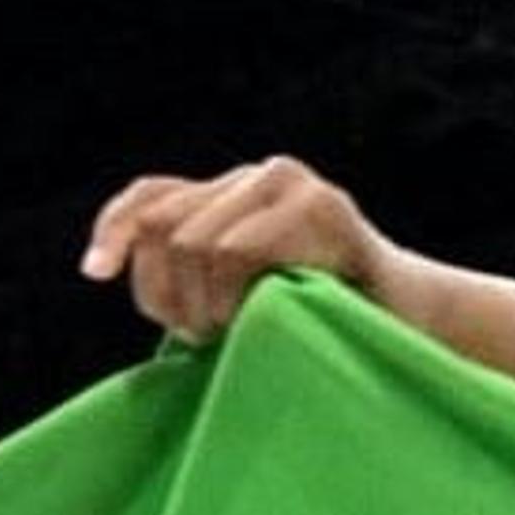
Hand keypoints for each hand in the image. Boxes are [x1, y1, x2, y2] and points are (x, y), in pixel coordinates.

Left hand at [79, 157, 390, 344]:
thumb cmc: (330, 325)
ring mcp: (293, 185)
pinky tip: (254, 314)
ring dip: (204, 300)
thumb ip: (191, 277)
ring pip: (199, 240)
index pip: (150, 196)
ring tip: (231, 332)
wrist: (420, 327)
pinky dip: (236, 291)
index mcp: (236, 194)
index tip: (94, 273)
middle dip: (169, 292)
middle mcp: (259, 176)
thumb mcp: (244, 299)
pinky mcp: (324, 207)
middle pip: (167, 225)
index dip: (113, 229)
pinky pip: (243, 248)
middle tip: (200, 338)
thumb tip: (107, 266)